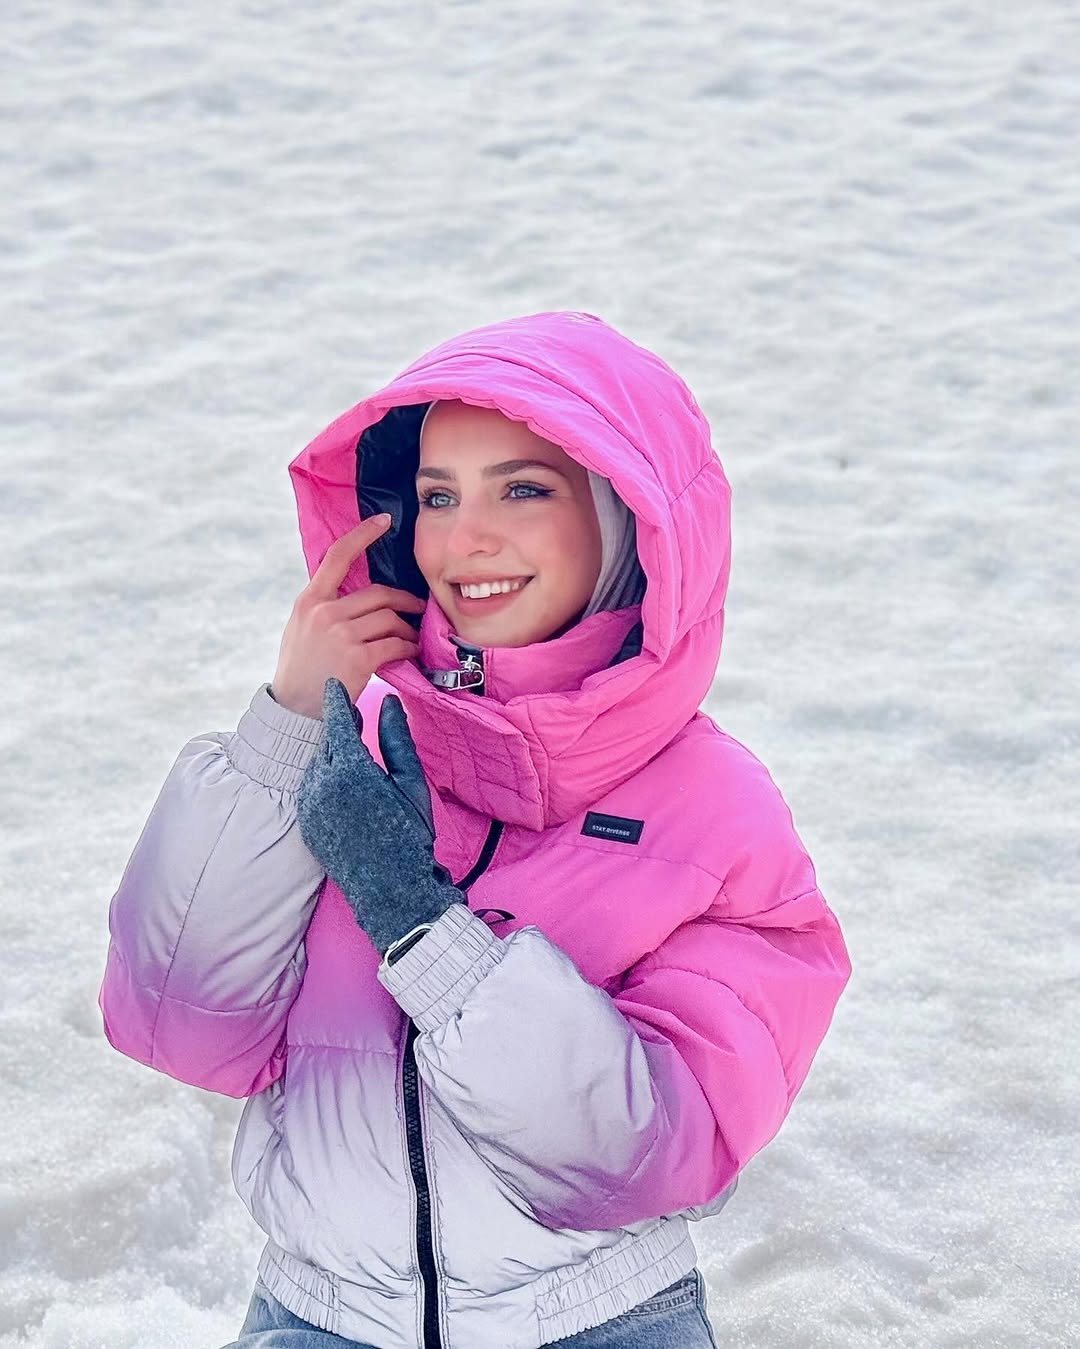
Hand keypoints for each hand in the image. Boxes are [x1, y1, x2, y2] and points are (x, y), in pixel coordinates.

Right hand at [271, 515, 425, 718]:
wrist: (294, 710)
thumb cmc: (302, 670)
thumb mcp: (301, 628)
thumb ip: (324, 607)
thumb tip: (357, 594)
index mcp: (309, 601)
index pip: (337, 556)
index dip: (363, 534)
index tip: (383, 520)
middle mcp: (324, 612)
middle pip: (379, 593)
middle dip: (404, 601)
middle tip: (418, 609)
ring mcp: (341, 635)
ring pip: (390, 619)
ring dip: (406, 629)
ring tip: (411, 639)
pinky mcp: (358, 658)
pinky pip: (395, 644)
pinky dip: (407, 648)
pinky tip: (410, 654)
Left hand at [296, 677, 464, 954]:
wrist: (391, 889)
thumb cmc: (409, 835)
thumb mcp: (410, 784)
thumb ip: (396, 740)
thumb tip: (389, 704)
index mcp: (350, 770)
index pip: (336, 722)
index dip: (336, 701)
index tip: (333, 685)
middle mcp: (322, 785)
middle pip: (325, 742)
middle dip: (337, 729)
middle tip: (351, 716)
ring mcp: (310, 806)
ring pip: (315, 765)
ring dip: (331, 754)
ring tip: (353, 753)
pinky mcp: (305, 824)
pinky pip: (310, 789)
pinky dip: (323, 778)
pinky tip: (344, 784)